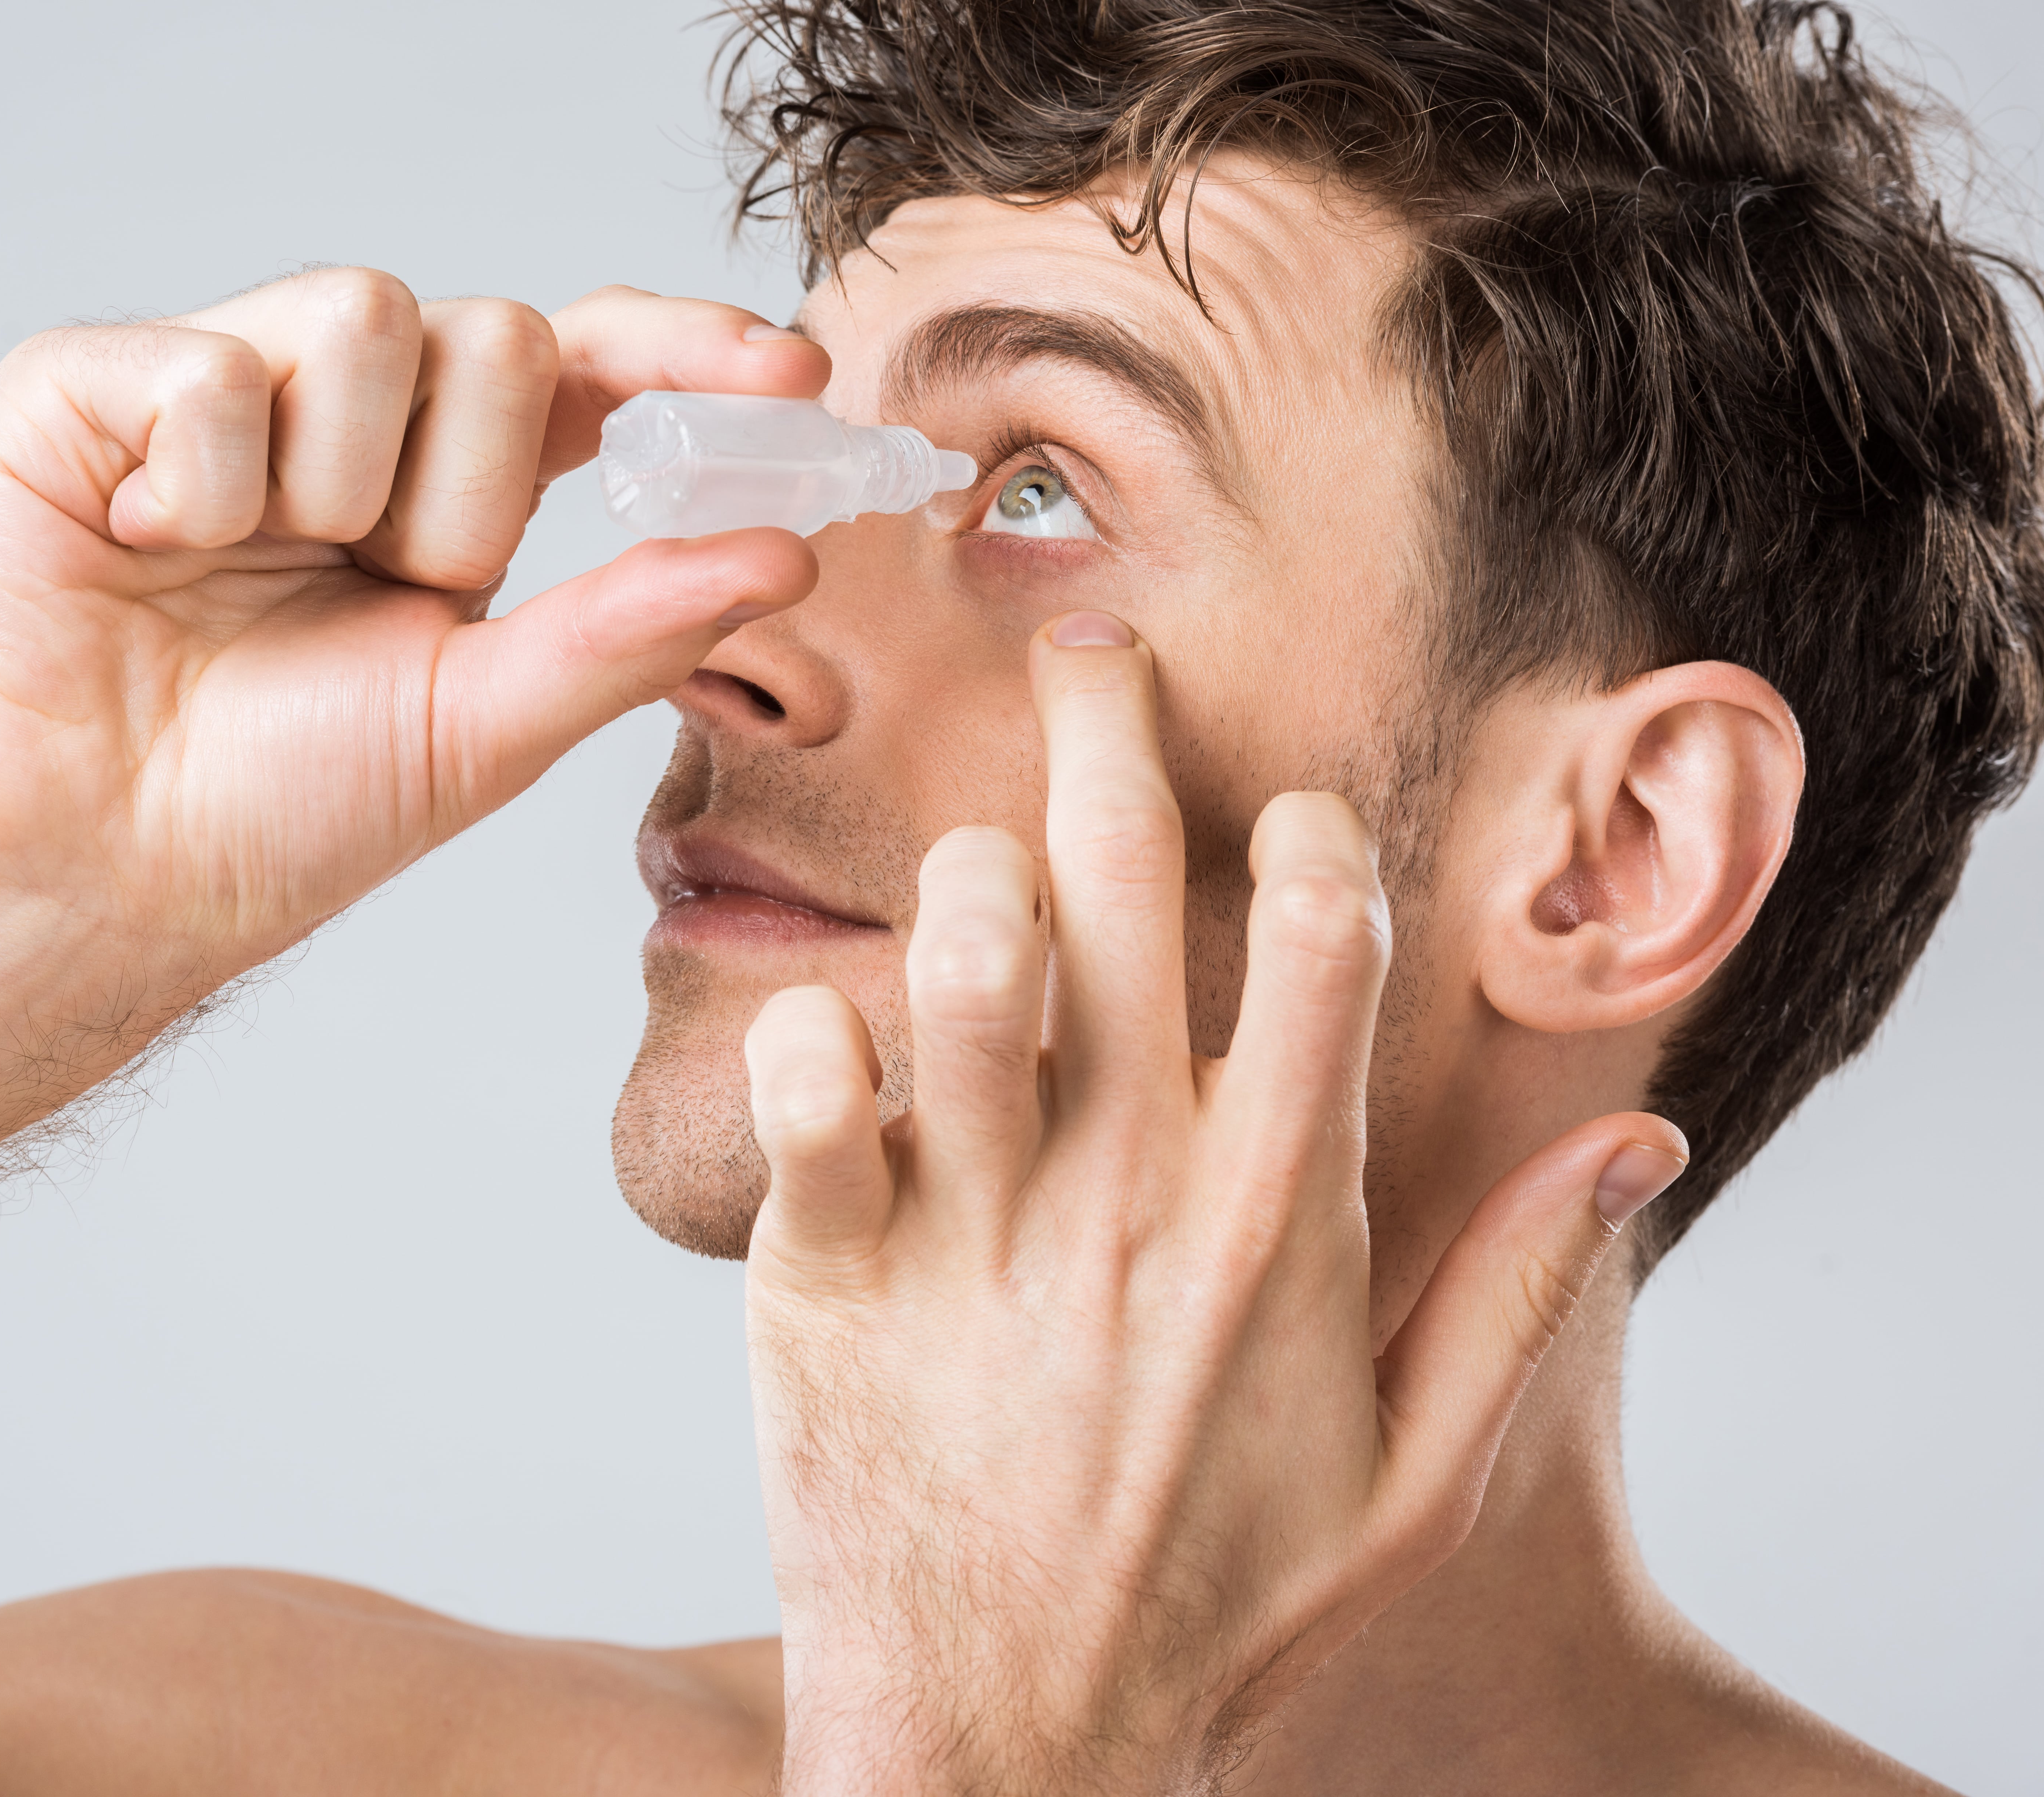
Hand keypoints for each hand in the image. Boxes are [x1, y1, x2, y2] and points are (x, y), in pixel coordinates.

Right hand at [0, 274, 825, 982]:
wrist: (103, 867)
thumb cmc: (281, 809)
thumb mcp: (487, 725)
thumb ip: (633, 630)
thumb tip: (788, 553)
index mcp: (447, 488)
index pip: (590, 368)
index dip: (687, 351)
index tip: (791, 374)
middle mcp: (349, 420)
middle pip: (492, 332)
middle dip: (463, 490)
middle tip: (378, 590)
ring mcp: (224, 386)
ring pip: (367, 314)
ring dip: (337, 481)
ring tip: (243, 571)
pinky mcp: (94, 382)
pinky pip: (215, 365)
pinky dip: (198, 480)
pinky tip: (146, 548)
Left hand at [740, 611, 1688, 1794]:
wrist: (1006, 1749)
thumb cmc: (1211, 1613)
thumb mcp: (1411, 1489)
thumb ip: (1518, 1303)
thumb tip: (1636, 1140)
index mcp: (1279, 1227)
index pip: (1325, 945)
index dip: (1311, 833)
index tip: (1286, 803)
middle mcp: (1132, 1200)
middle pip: (1127, 887)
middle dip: (1107, 731)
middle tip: (1081, 645)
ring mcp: (973, 1233)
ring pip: (969, 956)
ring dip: (968, 873)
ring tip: (973, 864)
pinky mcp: (825, 1276)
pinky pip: (800, 1087)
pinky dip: (803, 1029)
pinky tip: (826, 1029)